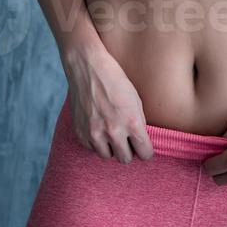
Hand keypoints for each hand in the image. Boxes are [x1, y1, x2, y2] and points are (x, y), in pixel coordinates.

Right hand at [61, 46, 154, 164]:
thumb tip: (140, 140)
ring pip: (107, 156)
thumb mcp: (135, 99)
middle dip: (129, 151)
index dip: (146, 151)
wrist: (87, 67)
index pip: (145, 154)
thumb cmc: (115, 79)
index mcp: (131, 122)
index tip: (144, 147)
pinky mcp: (80, 131)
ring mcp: (94, 132)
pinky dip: (96, 141)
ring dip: (111, 148)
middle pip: (125, 159)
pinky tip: (98, 127)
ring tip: (111, 134)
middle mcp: (113, 131)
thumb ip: (138, 122)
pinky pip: (91, 148)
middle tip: (127, 141)